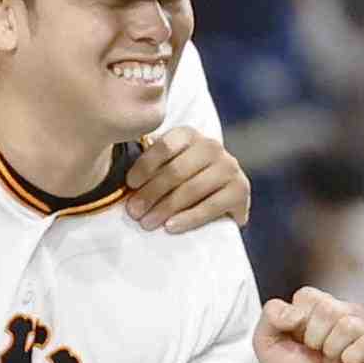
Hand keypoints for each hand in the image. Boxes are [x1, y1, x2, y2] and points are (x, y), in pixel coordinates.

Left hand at [124, 128, 249, 235]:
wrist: (218, 198)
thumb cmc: (180, 182)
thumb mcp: (163, 167)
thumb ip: (148, 168)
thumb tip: (122, 186)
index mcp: (189, 135)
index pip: (165, 146)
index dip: (145, 166)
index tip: (129, 185)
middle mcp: (212, 146)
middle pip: (176, 170)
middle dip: (151, 193)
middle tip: (133, 212)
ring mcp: (229, 167)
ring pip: (192, 189)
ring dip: (165, 208)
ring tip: (147, 223)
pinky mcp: (240, 190)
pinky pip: (211, 206)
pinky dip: (189, 218)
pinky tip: (171, 227)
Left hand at [253, 287, 363, 362]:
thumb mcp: (266, 343)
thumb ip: (271, 316)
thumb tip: (295, 311)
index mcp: (318, 307)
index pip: (309, 296)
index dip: (297, 321)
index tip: (296, 338)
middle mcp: (345, 314)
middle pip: (330, 308)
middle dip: (313, 336)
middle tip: (314, 351)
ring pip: (351, 324)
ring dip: (332, 348)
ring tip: (330, 359)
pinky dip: (352, 358)